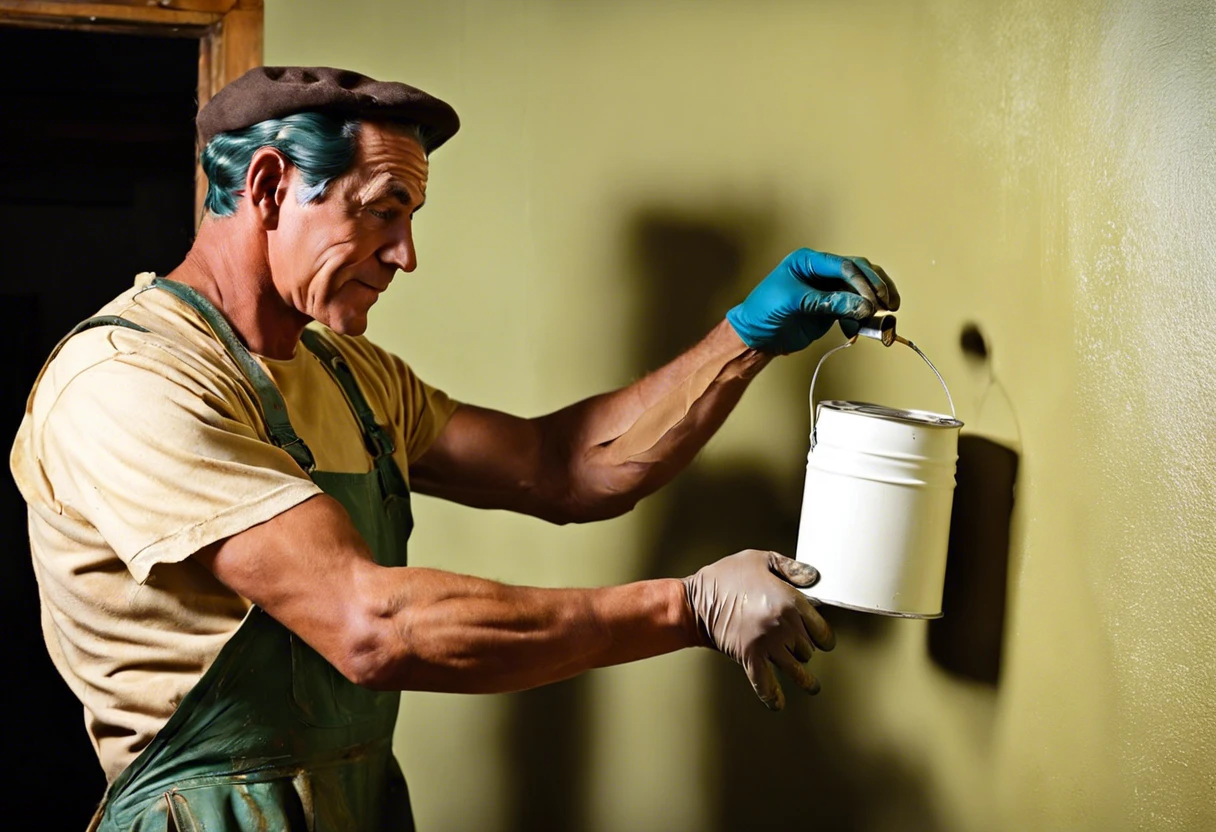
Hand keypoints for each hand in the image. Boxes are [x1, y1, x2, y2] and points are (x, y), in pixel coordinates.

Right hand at [683, 550, 834, 709]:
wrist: (695, 601)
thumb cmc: (726, 576)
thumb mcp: (760, 559)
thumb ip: (791, 568)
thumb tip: (814, 578)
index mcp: (790, 601)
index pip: (822, 630)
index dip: (824, 637)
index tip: (823, 641)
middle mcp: (783, 626)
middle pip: (808, 649)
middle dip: (806, 649)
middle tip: (801, 648)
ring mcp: (767, 645)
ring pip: (796, 668)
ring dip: (805, 680)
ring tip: (812, 687)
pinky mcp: (749, 658)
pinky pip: (766, 684)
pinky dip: (773, 697)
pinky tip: (778, 704)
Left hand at [725, 248, 899, 353]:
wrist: (756, 335)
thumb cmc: (764, 311)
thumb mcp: (794, 302)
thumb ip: (828, 303)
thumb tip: (863, 306)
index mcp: (809, 261)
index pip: (844, 266)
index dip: (862, 282)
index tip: (872, 300)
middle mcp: (822, 272)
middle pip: (859, 273)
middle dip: (876, 288)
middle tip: (887, 305)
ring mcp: (828, 290)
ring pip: (861, 290)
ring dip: (875, 302)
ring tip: (886, 315)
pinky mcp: (831, 308)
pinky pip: (855, 308)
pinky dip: (863, 318)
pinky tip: (863, 328)